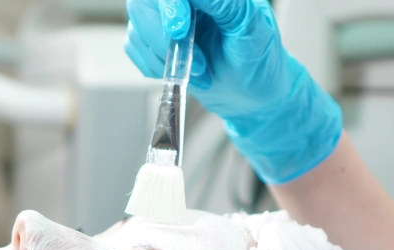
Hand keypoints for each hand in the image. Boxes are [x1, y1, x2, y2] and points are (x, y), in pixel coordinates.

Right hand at [125, 0, 341, 183]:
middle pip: (143, 4)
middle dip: (163, 37)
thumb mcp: (249, 29)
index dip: (169, 6)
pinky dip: (156, 67)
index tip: (180, 30)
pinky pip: (134, 47)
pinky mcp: (153, 40)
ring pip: (137, 27)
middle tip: (193, 62)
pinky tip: (182, 73)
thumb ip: (223, 3)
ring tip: (198, 71)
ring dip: (164, 58)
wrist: (251, 97)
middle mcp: (185, 1)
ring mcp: (165, 18)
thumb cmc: (258, 62)